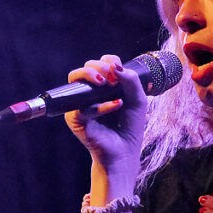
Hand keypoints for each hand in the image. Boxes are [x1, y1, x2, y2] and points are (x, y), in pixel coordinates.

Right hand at [64, 55, 146, 173]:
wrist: (125, 151)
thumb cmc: (130, 126)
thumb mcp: (137, 99)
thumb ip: (131, 80)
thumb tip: (116, 66)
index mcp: (104, 87)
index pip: (99, 64)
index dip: (107, 61)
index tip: (117, 68)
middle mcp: (89, 94)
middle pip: (83, 69)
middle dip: (97, 66)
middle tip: (110, 76)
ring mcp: (80, 106)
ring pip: (75, 82)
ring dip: (90, 76)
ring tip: (106, 83)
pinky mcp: (75, 119)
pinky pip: (83, 107)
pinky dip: (101, 106)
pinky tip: (116, 106)